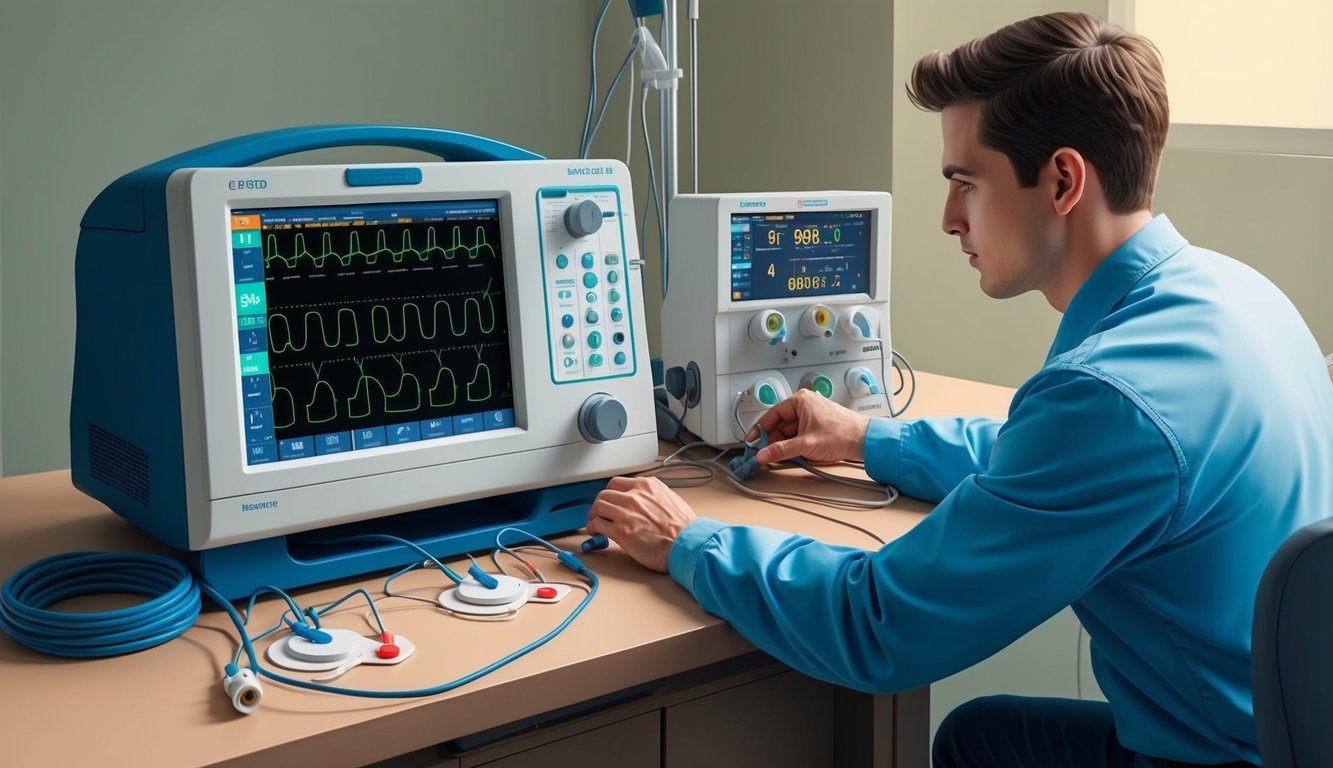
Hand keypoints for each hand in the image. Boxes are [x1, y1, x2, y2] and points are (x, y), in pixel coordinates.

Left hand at [586, 476, 696, 572]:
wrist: (688, 544)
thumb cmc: (684, 528)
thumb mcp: (670, 500)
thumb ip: (653, 497)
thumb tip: (643, 503)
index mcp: (647, 485)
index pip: (618, 483)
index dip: (611, 494)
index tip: (610, 500)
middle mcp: (634, 495)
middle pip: (604, 494)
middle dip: (600, 504)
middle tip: (599, 513)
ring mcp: (626, 512)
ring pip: (598, 507)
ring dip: (594, 515)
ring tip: (595, 523)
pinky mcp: (621, 531)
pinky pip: (598, 524)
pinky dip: (594, 528)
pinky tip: (596, 533)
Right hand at [751, 389, 870, 465]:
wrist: (866, 441)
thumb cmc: (843, 434)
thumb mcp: (806, 444)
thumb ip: (781, 450)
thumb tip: (763, 455)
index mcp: (800, 400)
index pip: (771, 414)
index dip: (759, 430)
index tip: (752, 443)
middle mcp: (804, 405)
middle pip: (779, 424)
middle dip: (771, 440)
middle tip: (763, 455)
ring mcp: (810, 416)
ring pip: (788, 431)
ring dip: (782, 444)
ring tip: (777, 457)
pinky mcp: (816, 427)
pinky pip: (797, 435)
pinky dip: (792, 445)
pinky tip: (790, 455)